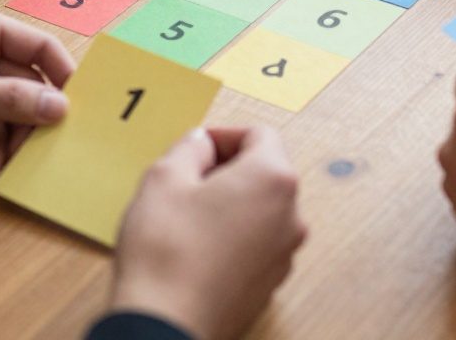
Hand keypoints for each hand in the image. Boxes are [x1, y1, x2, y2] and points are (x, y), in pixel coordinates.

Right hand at [109, 127, 305, 339]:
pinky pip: (256, 242)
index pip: (259, 135)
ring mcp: (284, 253)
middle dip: (228, 168)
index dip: (224, 135)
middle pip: (265, 171)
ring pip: (261, 209)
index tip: (197, 147)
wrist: (166, 327)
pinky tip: (197, 246)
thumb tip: (201, 142)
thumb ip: (189, 147)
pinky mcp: (270, 283)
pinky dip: (233, 234)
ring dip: (230, 202)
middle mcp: (291, 215)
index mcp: (273, 179)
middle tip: (187, 178)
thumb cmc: (166, 251)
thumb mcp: (164, 177)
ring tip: (188, 214)